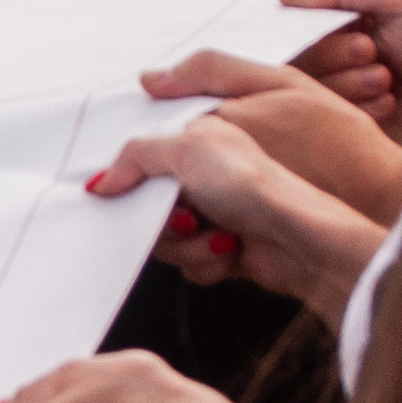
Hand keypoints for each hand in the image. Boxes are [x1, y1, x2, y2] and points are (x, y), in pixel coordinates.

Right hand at [90, 116, 387, 333]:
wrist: (300, 237)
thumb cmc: (256, 183)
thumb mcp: (188, 145)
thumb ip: (137, 154)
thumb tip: (101, 179)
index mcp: (200, 138)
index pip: (143, 158)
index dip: (132, 180)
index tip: (124, 193)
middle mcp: (207, 174)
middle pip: (149, 206)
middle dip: (163, 221)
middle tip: (187, 217)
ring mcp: (217, 212)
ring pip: (167, 240)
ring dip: (188, 244)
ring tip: (220, 236)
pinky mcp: (226, 247)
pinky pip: (190, 264)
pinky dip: (206, 262)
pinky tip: (231, 252)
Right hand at [282, 0, 401, 155]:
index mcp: (362, 2)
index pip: (304, 8)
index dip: (316, 19)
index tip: (350, 25)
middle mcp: (351, 37)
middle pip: (300, 46)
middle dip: (335, 50)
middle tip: (372, 51)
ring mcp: (350, 79)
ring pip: (308, 81)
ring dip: (347, 79)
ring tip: (386, 80)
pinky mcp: (355, 118)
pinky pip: (327, 114)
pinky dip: (357, 107)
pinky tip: (389, 104)